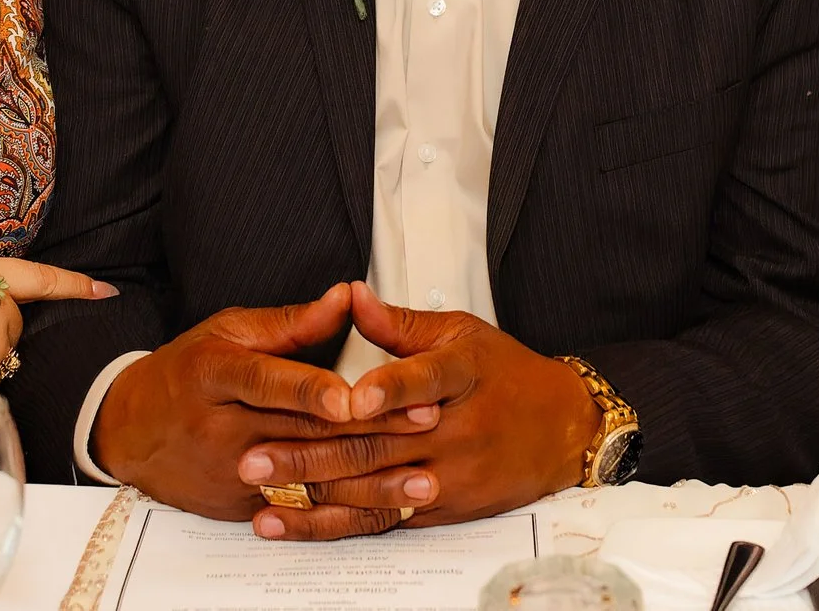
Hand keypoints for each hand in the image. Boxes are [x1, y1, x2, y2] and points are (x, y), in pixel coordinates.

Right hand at [95, 283, 443, 528]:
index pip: (269, 382)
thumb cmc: (186, 372)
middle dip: (369, 431)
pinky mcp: (241, 505)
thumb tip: (345, 296)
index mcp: (216, 374)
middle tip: (425, 420)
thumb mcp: (227, 332)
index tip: (354, 397)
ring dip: (371, 484)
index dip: (312, 390)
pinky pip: (300, 511)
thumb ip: (290, 322)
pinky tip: (388, 509)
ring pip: (309, 482)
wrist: (129, 432)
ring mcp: (231, 473)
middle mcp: (221, 427)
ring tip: (422, 481)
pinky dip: (347, 511)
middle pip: (301, 433)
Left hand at [237, 283, 599, 541]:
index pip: (424, 380)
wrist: (563, 429)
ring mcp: (450, 475)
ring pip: (375, 488)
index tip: (349, 394)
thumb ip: (400, 324)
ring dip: (314, 493)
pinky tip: (297, 521)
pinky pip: (385, 519)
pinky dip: (336, 522)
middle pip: (380, 442)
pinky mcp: (444, 508)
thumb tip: (350, 295)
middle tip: (255, 455)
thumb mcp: (462, 333)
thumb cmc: (506, 373)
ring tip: (261, 492)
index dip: (388, 388)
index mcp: (463, 374)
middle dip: (312, 452)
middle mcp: (457, 430)